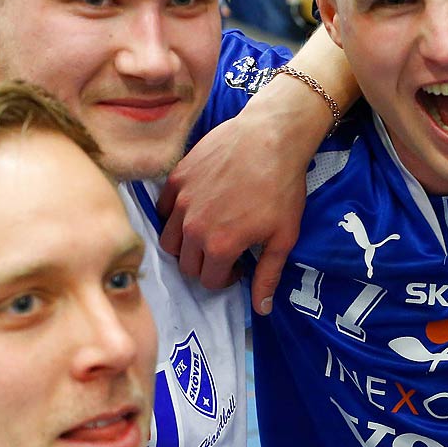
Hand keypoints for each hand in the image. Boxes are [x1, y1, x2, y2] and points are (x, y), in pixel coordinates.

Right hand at [156, 105, 308, 314]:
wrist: (270, 136)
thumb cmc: (283, 187)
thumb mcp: (283, 237)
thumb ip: (268, 276)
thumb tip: (261, 310)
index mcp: (219, 246)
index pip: (209, 281)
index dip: (226, 279)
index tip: (238, 268)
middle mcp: (193, 228)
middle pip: (186, 265)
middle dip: (205, 266)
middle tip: (224, 253)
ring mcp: (181, 201)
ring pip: (168, 241)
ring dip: (185, 247)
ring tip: (206, 236)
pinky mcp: (176, 178)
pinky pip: (163, 209)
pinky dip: (174, 217)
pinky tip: (195, 211)